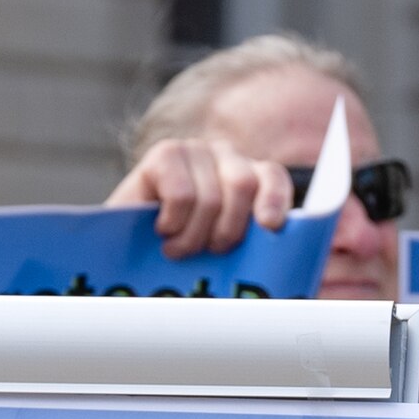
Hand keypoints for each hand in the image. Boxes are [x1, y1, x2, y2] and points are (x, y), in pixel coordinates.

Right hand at [104, 135, 297, 258]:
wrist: (126, 256)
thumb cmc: (182, 258)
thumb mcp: (223, 253)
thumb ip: (256, 250)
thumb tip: (292, 267)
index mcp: (248, 178)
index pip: (272, 178)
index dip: (274, 200)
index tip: (269, 226)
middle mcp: (225, 157)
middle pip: (243, 185)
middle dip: (226, 230)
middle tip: (208, 251)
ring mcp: (194, 151)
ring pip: (211, 197)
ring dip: (193, 236)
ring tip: (179, 248)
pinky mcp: (165, 154)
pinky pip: (181, 194)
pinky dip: (173, 222)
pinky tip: (163, 229)